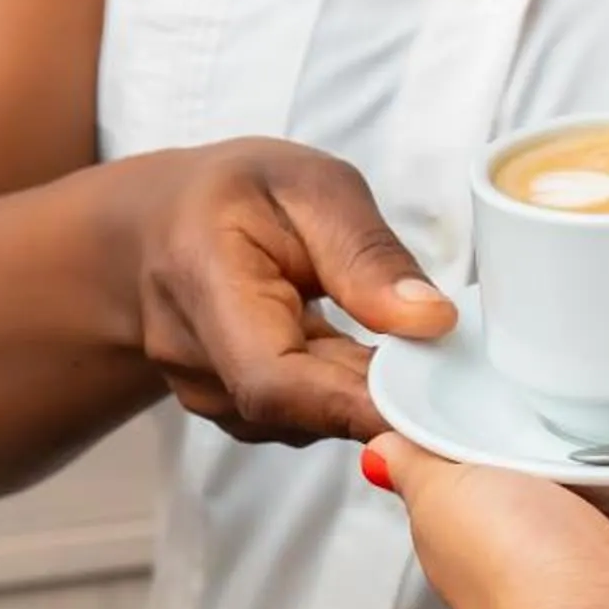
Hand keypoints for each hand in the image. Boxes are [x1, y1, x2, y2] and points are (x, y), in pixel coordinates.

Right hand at [125, 140, 455, 444]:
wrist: (162, 222)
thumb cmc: (238, 193)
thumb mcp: (313, 187)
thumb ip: (368, 254)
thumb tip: (432, 320)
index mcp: (203, 276)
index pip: (273, 377)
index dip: (352, 405)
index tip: (428, 412)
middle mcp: (190, 351)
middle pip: (294, 409)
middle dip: (378, 399)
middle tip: (446, 372)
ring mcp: (202, 390)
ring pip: (302, 420)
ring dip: (360, 394)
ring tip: (394, 342)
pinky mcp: (226, 408)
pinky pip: (298, 418)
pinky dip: (341, 395)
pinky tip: (359, 355)